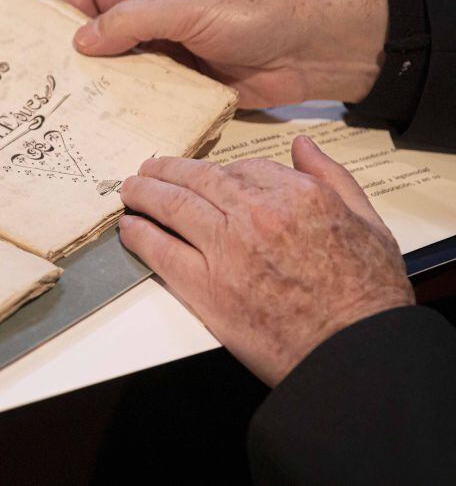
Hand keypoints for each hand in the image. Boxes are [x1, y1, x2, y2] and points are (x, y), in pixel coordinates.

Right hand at [60, 0, 387, 107]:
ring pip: (121, 66)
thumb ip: (132, 21)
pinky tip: (109, 121)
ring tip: (68, 107)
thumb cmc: (257, 13)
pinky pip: (148, 93)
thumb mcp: (188, 9)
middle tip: (44, 82)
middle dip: (76, 54)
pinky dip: (129, 105)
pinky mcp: (185, 81)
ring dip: (101, 84)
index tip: (34, 40)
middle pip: (101, 32)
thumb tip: (82, 40)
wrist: (313, 49)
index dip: (62, 12)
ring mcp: (169, 49)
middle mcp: (155, 14)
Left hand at [118, 136, 413, 385]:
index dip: (215, 172)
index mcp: (297, 193)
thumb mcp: (368, 222)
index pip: (241, 168)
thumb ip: (332, 177)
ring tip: (131, 191)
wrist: (354, 351)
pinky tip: (129, 228)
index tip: (201, 175)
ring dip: (145, 194)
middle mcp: (257, 212)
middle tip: (148, 171)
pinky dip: (139, 235)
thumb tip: (301, 146)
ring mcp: (227, 248)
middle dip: (166, 172)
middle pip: (197, 179)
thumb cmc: (368, 294)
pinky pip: (161, 251)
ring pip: (172, 207)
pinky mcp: (206, 286)